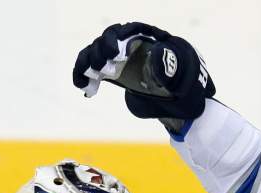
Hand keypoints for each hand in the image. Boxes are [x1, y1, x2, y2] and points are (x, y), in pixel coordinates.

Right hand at [73, 22, 214, 124]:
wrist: (172, 93)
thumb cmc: (177, 78)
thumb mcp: (176, 73)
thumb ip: (168, 65)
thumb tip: (159, 54)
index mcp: (145, 38)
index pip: (129, 30)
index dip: (118, 38)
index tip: (115, 52)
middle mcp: (127, 44)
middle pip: (108, 39)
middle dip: (102, 52)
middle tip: (102, 69)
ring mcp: (116, 57)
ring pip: (95, 52)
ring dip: (88, 63)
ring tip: (87, 79)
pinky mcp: (109, 71)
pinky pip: (90, 68)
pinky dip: (83, 75)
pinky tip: (83, 87)